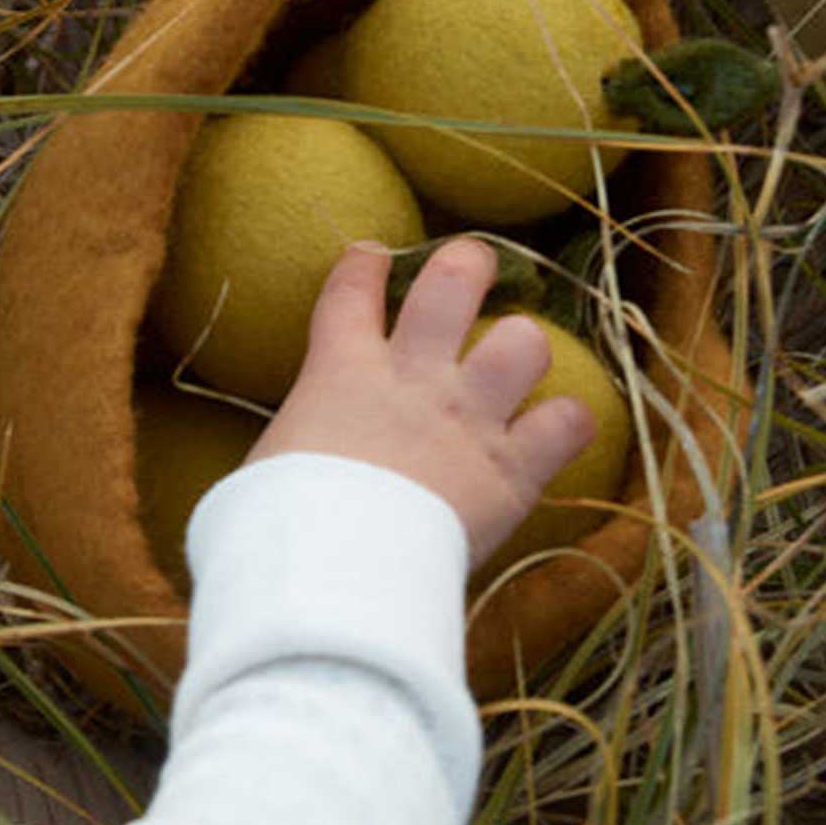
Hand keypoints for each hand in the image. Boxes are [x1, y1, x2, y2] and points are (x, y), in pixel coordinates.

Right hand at [248, 238, 599, 570]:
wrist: (333, 568)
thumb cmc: (275, 525)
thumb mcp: (260, 474)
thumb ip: (279, 463)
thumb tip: (256, 498)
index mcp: (339, 371)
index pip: (351, 289)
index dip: (365, 263)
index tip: (373, 256)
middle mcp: (414, 379)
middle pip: (453, 281)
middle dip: (469, 265)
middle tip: (473, 271)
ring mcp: (468, 419)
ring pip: (525, 341)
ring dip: (524, 347)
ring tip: (518, 358)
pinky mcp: (510, 471)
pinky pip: (567, 423)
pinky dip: (569, 422)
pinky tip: (560, 427)